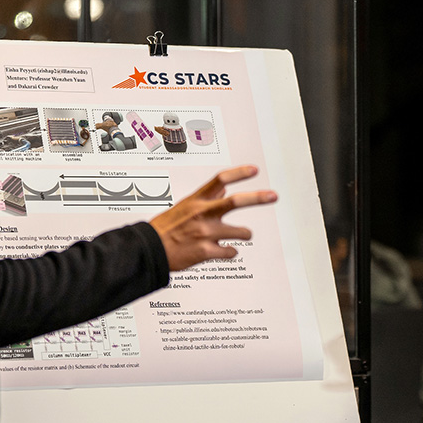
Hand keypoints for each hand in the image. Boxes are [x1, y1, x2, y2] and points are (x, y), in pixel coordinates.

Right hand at [149, 165, 275, 270]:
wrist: (150, 250)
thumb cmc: (165, 228)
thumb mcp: (184, 205)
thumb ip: (206, 196)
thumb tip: (223, 187)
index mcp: (196, 200)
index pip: (220, 180)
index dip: (239, 174)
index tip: (254, 170)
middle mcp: (202, 214)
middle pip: (235, 201)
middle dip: (257, 198)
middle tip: (273, 196)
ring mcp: (205, 233)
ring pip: (240, 232)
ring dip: (244, 234)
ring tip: (242, 234)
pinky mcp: (206, 251)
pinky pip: (230, 251)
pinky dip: (230, 252)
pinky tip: (225, 251)